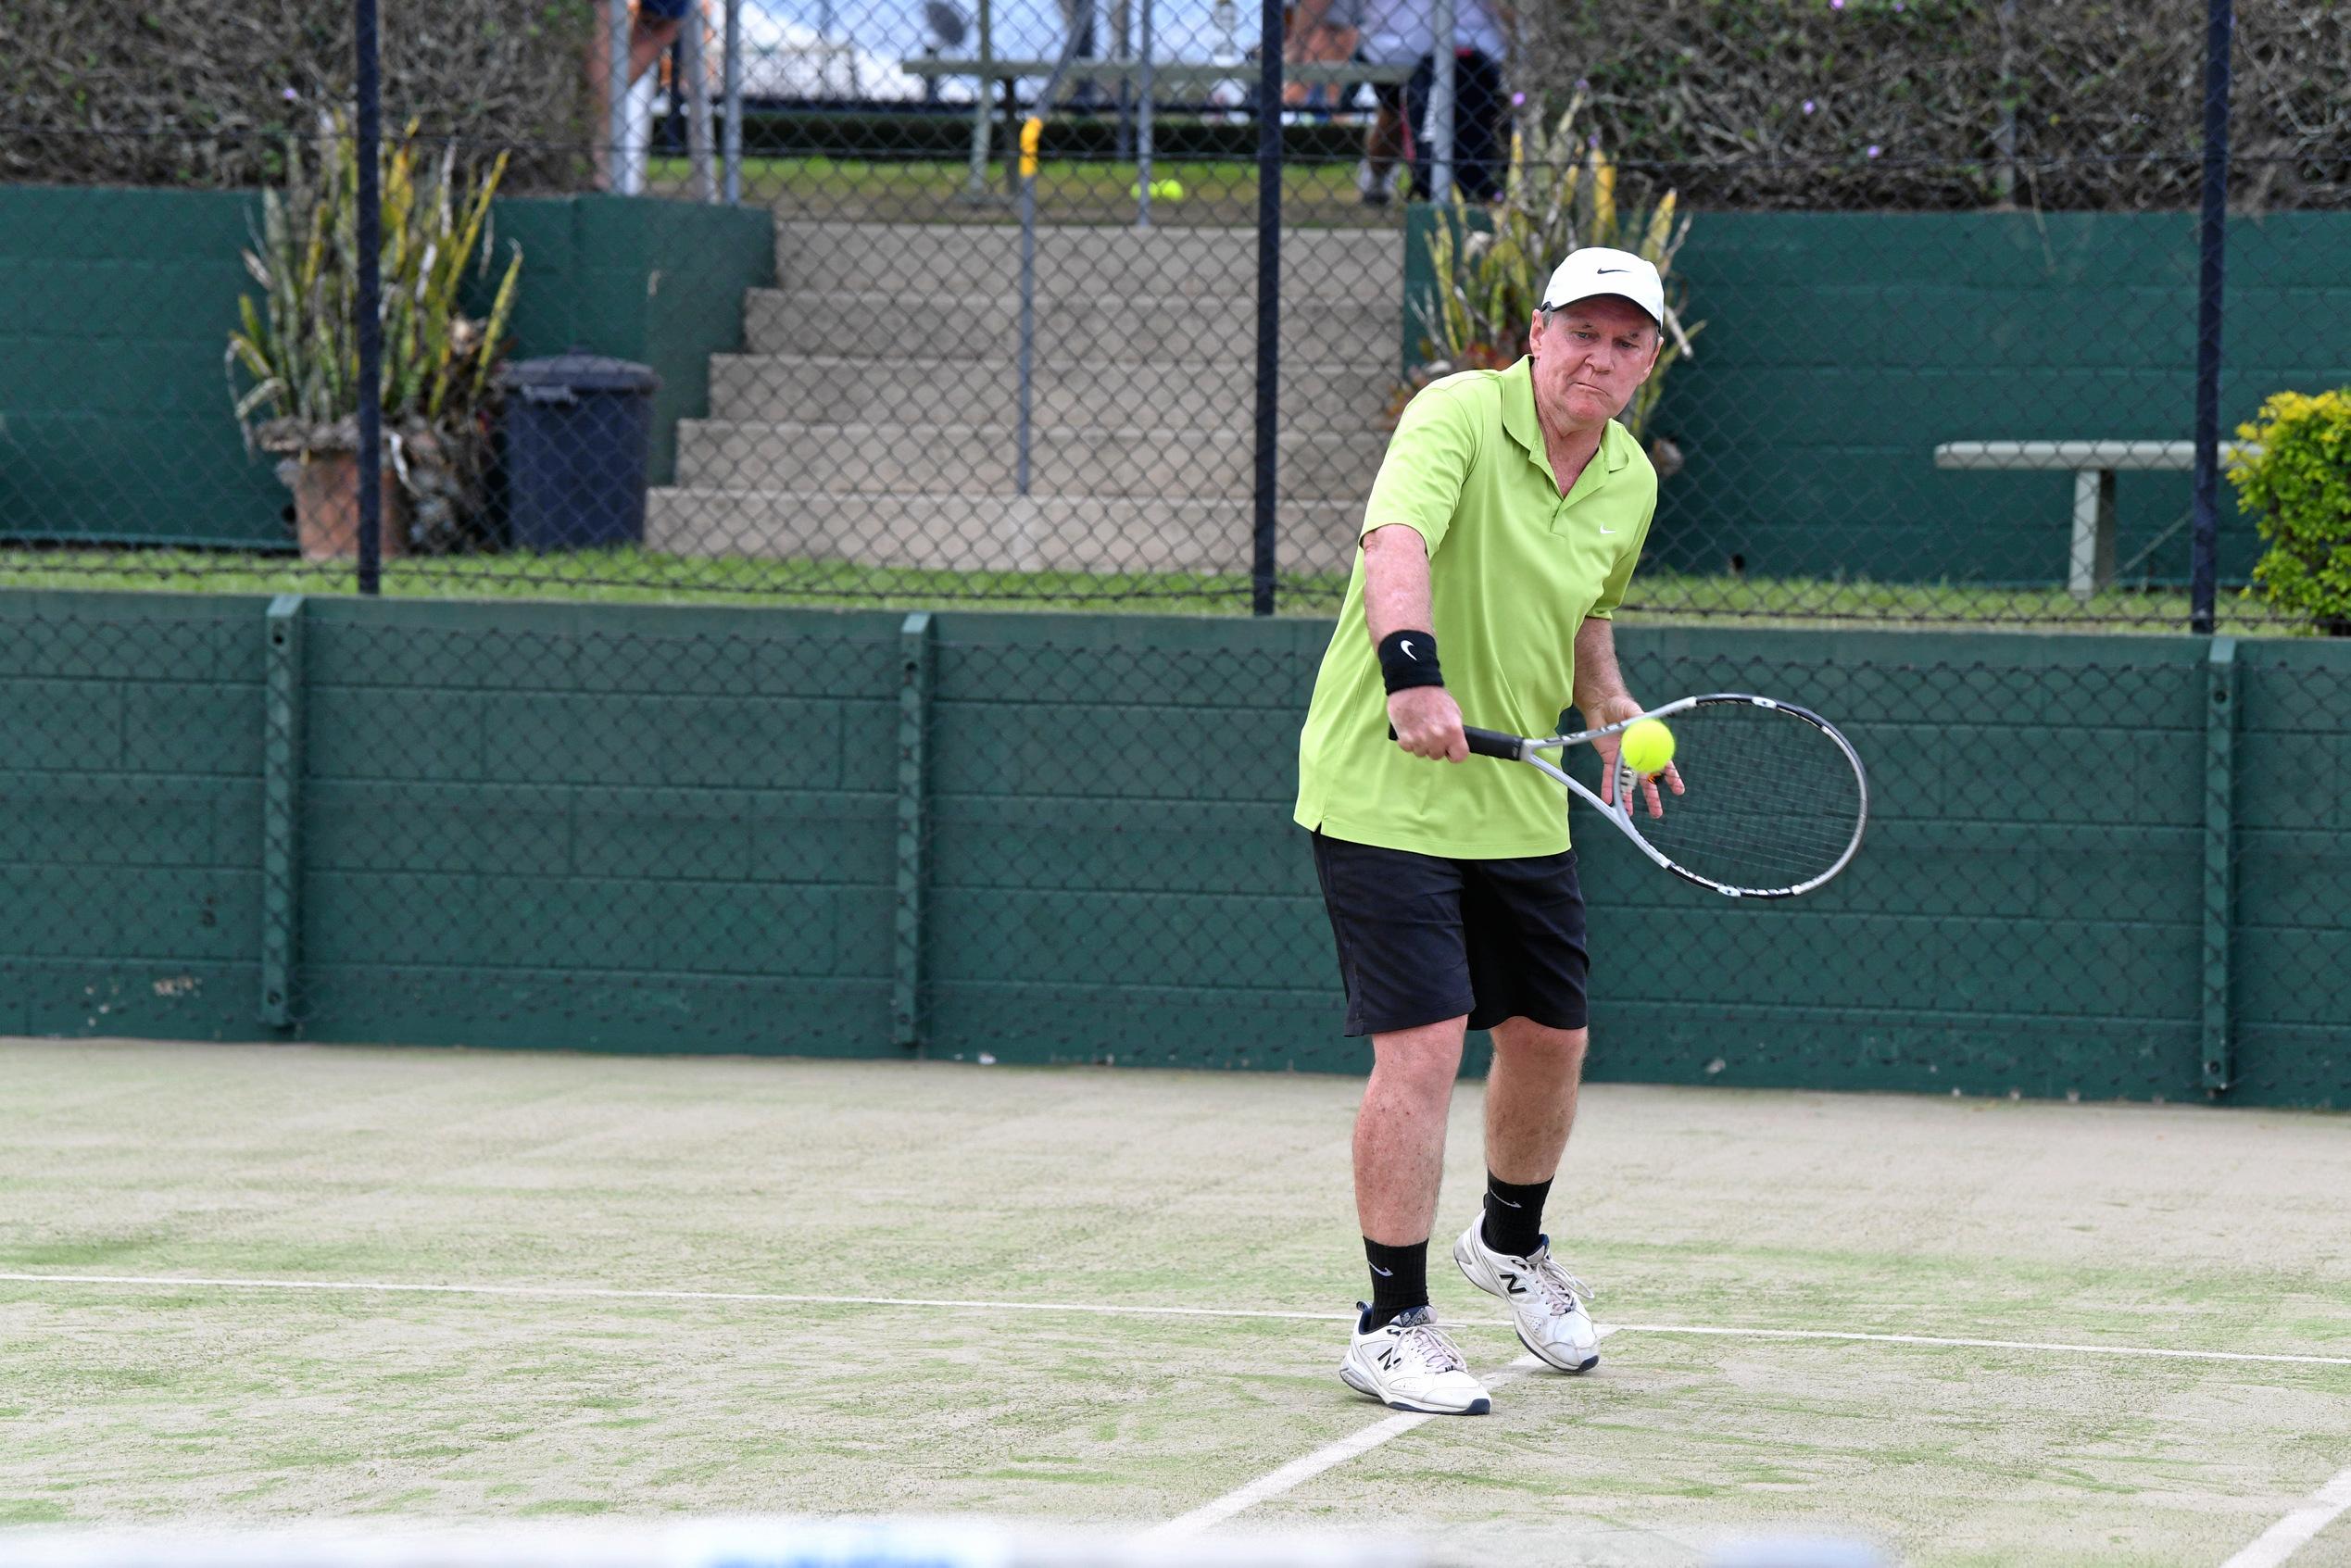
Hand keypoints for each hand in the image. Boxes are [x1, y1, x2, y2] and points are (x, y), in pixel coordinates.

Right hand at [1388, 686, 1467, 761]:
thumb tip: (1453, 742)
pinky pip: (1408, 748)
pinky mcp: (1405, 738)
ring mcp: (1420, 739)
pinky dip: (1408, 741)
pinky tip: (1410, 728)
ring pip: (1421, 753)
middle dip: (1435, 746)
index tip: (1450, 749)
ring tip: (1419, 727)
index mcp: (1453, 730)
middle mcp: (1437, 738)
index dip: (1454, 753)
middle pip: (1437, 755)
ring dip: (1421, 744)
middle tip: (1431, 732)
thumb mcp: (1453, 711)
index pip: (1459, 756)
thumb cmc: (1433, 695)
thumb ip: (1454, 730)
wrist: (1412, 683)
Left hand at [1587, 698, 1686, 818]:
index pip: (1663, 765)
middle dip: (1653, 797)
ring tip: (1630, 815)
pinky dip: (1608, 788)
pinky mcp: (1609, 760)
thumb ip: (1643, 722)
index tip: (1679, 791)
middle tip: (1658, 813)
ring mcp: (1623, 760)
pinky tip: (1609, 800)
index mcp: (1649, 746)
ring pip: (1628, 783)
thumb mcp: (1635, 713)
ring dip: (1629, 799)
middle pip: (1646, 781)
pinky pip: (1609, 777)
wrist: (1602, 705)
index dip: (1671, 778)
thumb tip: (1653, 730)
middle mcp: (1637, 756)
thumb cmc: (1622, 706)